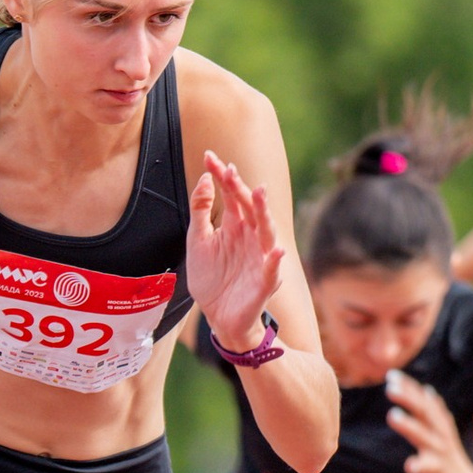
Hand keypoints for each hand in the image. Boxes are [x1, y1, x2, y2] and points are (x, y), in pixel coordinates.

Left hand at [186, 150, 286, 348]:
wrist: (217, 316)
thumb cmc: (211, 278)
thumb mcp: (197, 240)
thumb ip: (200, 209)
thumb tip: (204, 178)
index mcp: (235, 225)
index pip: (231, 195)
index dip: (222, 176)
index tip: (209, 157)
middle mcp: (251, 238)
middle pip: (250, 208)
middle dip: (242, 189)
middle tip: (230, 170)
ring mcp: (259, 259)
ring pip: (266, 232)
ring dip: (264, 213)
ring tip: (259, 194)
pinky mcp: (263, 284)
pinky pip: (271, 271)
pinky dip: (275, 262)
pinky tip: (275, 251)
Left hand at [387, 370, 472, 472]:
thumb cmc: (450, 462)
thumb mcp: (442, 434)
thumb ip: (433, 414)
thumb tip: (428, 391)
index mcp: (439, 426)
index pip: (423, 401)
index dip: (409, 387)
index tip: (391, 374)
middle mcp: (441, 435)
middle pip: (425, 412)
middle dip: (409, 398)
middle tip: (389, 387)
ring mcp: (442, 453)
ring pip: (425, 436)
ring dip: (409, 425)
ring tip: (392, 415)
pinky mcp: (442, 472)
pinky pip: (430, 468)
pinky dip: (419, 466)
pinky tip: (409, 467)